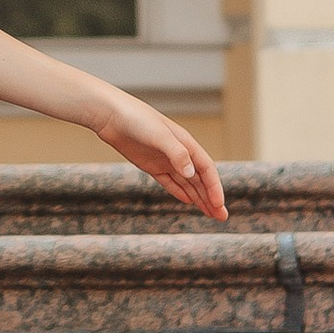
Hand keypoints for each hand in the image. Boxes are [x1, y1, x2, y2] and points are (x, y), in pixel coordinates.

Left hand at [95, 90, 227, 222]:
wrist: (111, 115)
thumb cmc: (136, 119)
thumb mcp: (159, 135)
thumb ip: (177, 153)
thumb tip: (192, 174)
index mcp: (186, 143)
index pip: (206, 169)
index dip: (214, 187)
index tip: (219, 205)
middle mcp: (178, 152)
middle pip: (200, 179)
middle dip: (211, 198)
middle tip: (222, 218)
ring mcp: (165, 160)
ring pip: (187, 183)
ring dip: (199, 198)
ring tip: (210, 214)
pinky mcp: (151, 165)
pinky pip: (170, 182)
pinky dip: (180, 192)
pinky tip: (189, 201)